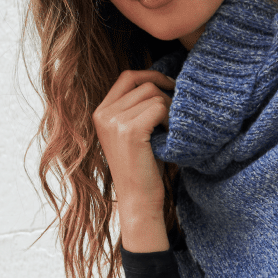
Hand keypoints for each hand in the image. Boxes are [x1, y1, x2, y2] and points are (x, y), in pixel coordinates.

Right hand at [92, 70, 175, 251]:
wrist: (138, 201)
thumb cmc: (142, 169)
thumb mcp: (133, 133)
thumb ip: (137, 108)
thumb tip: (161, 81)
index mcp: (100, 112)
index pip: (128, 77)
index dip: (152, 76)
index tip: (170, 87)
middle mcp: (103, 114)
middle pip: (143, 84)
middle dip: (165, 96)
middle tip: (176, 116)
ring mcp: (114, 121)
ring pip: (154, 95)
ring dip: (170, 110)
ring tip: (170, 131)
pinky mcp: (129, 130)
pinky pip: (159, 108)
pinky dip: (170, 120)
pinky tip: (170, 136)